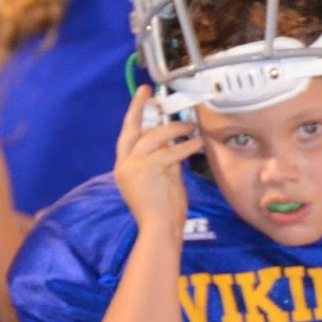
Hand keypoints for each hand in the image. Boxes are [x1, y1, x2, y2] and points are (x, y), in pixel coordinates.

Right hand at [115, 86, 200, 235]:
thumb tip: (175, 143)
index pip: (127, 136)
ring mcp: (134, 165)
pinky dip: (186, 146)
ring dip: (176, 129)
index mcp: (124, 167)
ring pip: (155, 136)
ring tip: (191, 127)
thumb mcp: (159, 180)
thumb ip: (163, 161)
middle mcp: (125, 164)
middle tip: (150, 92)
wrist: (158, 229)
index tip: (142, 98)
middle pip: (133, 128)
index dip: (135, 115)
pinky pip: (171, 151)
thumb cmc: (162, 211)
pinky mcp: (148, 168)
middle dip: (140, 107)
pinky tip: (197, 144)